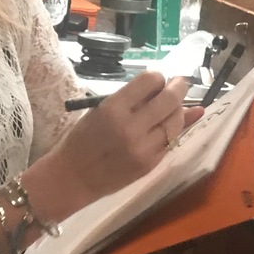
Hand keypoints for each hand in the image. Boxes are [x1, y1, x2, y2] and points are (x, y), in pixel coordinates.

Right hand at [28, 73, 203, 219]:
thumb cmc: (82, 140)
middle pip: (169, 100)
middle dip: (179, 87)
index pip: (149, 81)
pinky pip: (171, 141)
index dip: (158, 77)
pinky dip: (173, 130)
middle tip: (179, 84)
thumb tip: (163, 85)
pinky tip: (171, 124)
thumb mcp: (99, 111)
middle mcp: (131, 127)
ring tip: (173, 106)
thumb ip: (131, 99)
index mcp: (113, 109)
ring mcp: (143, 148)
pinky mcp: (151, 164)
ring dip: (178, 110)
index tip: (158, 80)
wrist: (74, 177)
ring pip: (176, 121)